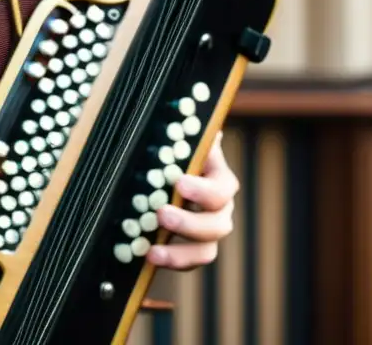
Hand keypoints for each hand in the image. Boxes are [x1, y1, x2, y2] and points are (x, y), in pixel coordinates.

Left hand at [147, 131, 237, 269]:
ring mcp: (207, 231)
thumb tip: (187, 111)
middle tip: (161, 214)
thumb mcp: (178, 138)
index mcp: (217, 179)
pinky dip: (171, 261)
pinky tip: (149, 256)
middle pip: (219, 224)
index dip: (203, 190)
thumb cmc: (173, 151)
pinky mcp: (191, 247)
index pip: (222, 188)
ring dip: (180, 252)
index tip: (179, 183)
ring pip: (207, 249)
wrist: (167, 170)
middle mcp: (219, 208)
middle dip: (190, 223)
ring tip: (153, 250)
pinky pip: (189, 261)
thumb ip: (183, 129)